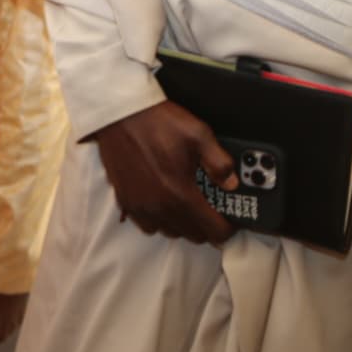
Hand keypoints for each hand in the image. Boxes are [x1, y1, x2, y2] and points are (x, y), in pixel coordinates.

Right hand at [90, 101, 236, 245]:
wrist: (121, 115)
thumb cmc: (158, 123)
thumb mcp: (199, 134)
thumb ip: (220, 162)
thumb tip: (231, 183)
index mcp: (182, 193)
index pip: (214, 230)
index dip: (228, 227)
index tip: (230, 219)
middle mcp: (161, 206)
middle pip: (194, 236)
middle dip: (207, 225)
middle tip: (210, 208)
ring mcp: (142, 207)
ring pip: (172, 232)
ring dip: (183, 224)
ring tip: (187, 205)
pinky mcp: (127, 202)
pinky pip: (148, 226)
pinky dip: (160, 221)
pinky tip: (164, 203)